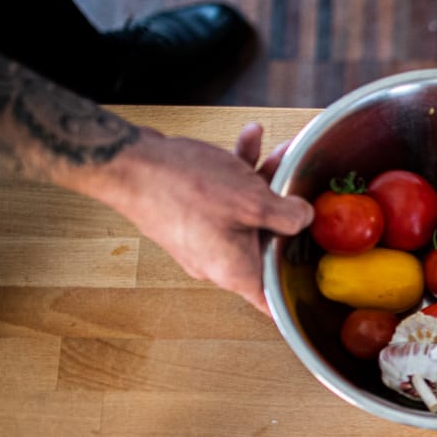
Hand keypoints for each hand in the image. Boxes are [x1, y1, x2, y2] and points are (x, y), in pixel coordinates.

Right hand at [90, 123, 308, 313]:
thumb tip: (303, 219)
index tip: (310, 281)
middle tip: (300, 183)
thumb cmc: (186, 188)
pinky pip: (222, 200)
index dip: (291, 292)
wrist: (127, 163)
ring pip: (245, 214)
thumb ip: (288, 215)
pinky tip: (249, 138)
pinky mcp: (188, 216)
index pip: (270, 298)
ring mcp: (201, 238)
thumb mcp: (253, 201)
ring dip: (263, 182)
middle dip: (285, 210)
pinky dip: (237, 173)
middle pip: (265, 243)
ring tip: (279, 151)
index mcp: (234, 271)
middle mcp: (217, 261)